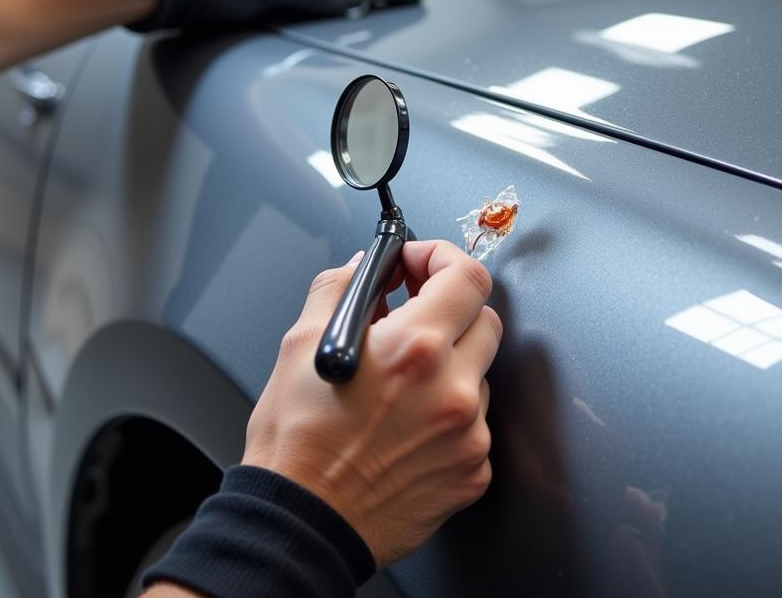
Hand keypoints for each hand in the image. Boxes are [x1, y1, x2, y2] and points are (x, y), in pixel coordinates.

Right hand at [242, 240, 501, 566]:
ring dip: (449, 362)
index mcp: (414, 349)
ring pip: (480, 372)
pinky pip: (476, 422)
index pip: (466, 276)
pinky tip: (407, 422)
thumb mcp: (301, 343)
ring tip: (400, 381)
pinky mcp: (473, 472)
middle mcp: (452, 390)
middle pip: (484, 318)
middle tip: (411, 311)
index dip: (442, 258)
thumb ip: (340, 288)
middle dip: (448, 307)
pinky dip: (448, 412)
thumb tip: (364, 268)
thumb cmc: (297, 443)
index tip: (419, 263)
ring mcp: (469, 435)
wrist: (302, 522)